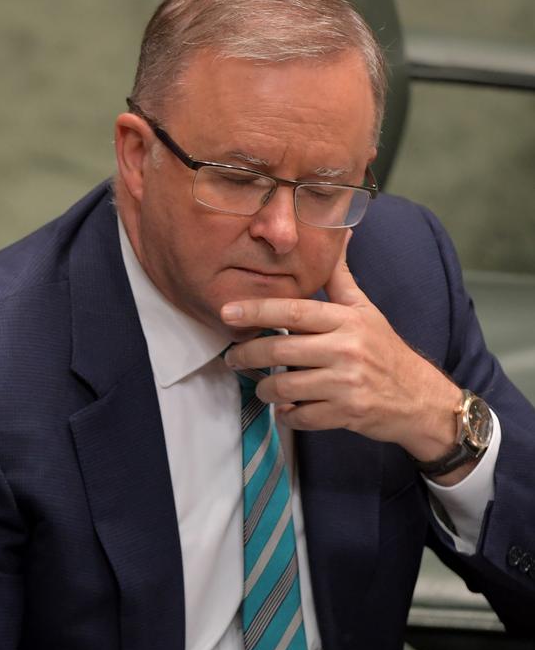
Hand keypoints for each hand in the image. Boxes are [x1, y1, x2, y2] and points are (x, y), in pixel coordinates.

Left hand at [221, 234, 463, 471]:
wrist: (421, 399)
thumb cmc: (386, 351)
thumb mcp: (366, 310)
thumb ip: (340, 278)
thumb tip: (339, 234)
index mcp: (347, 320)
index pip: (294, 311)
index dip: (257, 310)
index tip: (228, 311)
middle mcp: (346, 349)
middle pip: (281, 350)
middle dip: (248, 355)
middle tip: (233, 358)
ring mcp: (346, 383)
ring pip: (286, 387)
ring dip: (266, 390)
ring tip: (263, 387)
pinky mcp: (346, 413)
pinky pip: (301, 416)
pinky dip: (288, 414)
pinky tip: (287, 408)